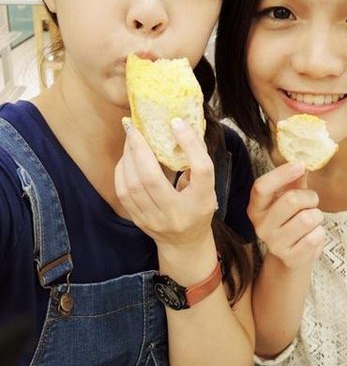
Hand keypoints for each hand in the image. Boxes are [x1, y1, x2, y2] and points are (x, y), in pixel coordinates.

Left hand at [114, 118, 216, 252]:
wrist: (185, 243)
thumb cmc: (197, 208)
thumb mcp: (207, 188)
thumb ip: (196, 163)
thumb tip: (178, 128)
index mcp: (202, 201)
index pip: (201, 171)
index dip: (190, 144)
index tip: (176, 122)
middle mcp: (178, 214)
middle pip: (153, 178)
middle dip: (140, 148)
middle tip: (135, 127)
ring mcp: (155, 220)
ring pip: (133, 185)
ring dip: (128, 157)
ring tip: (130, 139)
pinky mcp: (139, 221)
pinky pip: (123, 192)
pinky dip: (122, 171)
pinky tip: (126, 157)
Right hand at [247, 163, 324, 269]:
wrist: (291, 256)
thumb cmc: (291, 220)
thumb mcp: (288, 197)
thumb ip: (294, 179)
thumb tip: (304, 159)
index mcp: (256, 207)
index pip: (261, 187)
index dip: (281, 174)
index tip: (299, 164)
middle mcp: (261, 225)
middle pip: (291, 200)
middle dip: (310, 197)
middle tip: (311, 202)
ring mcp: (274, 243)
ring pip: (308, 218)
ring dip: (317, 216)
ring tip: (311, 221)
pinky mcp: (291, 257)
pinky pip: (316, 237)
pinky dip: (320, 233)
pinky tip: (311, 236)